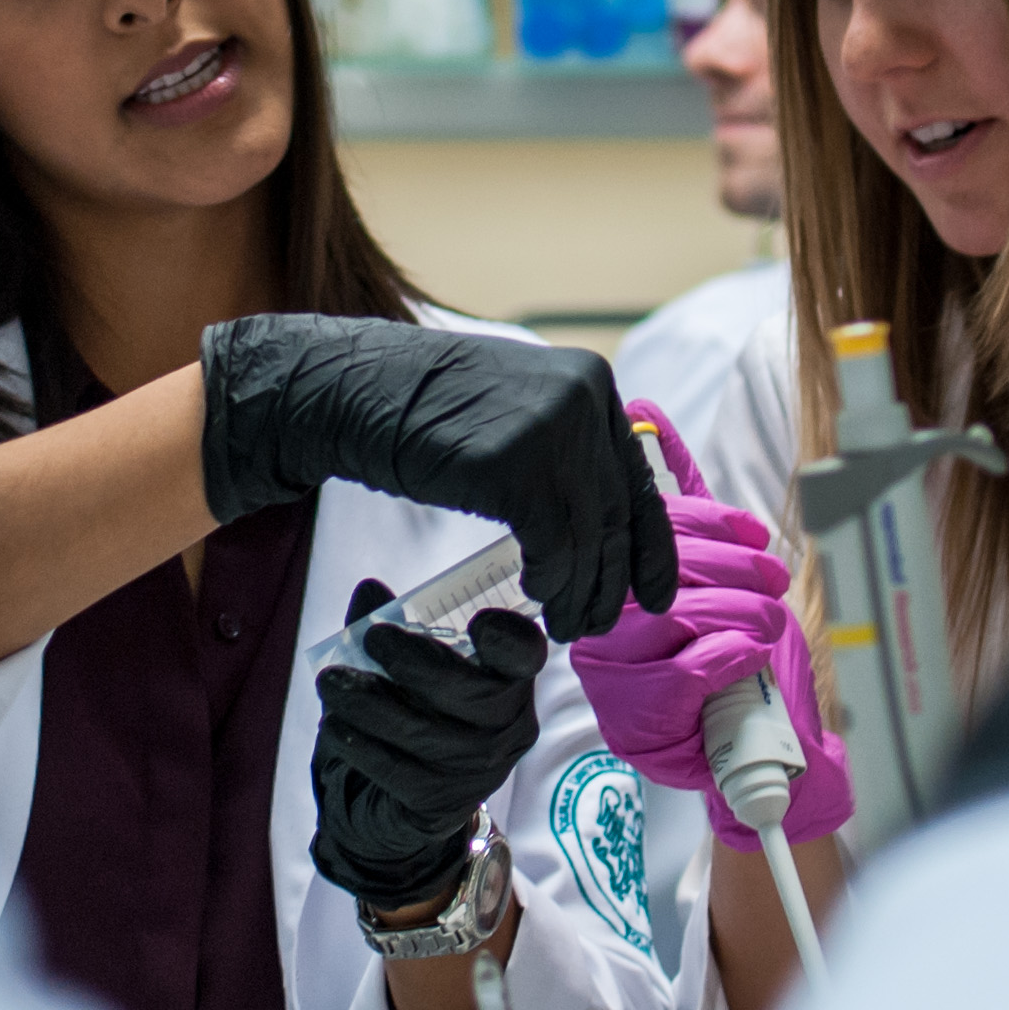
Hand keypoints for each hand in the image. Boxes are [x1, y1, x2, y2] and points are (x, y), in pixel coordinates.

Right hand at [197, 315, 675, 640]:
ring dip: (580, 592)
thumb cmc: (424, 410)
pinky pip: (551, 542)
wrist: (355, 389)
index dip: (649, 546)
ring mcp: (553, 427)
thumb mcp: (513, 410)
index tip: (652, 597)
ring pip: (587, 534)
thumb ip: (561, 444)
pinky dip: (551, 579)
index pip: (636, 479)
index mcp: (590, 382)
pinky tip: (538, 597)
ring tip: (566, 627)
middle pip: (614, 513)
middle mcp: (584, 398)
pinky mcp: (516, 463)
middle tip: (597, 624)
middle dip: (611, 580)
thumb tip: (598, 508)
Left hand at [310, 577, 545, 910]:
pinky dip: (360, 744)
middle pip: (473, 693)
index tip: (477, 622)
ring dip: (368, 703)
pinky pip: (398, 771)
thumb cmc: (415, 706)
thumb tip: (369, 591)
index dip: (509, 640)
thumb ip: (390, 624)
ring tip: (330, 682)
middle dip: (416, 661)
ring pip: (424, 733)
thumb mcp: (407, 662)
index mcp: (510, 679)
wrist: (404, 795)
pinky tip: (335, 724)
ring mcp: (479, 770)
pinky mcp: (443, 803)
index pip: (525, 655)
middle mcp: (507, 727)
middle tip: (371, 639)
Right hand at [574, 403, 853, 851]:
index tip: (752, 534)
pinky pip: (687, 666)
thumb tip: (645, 412)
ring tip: (770, 617)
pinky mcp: (637, 724)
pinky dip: (732, 653)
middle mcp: (598, 633)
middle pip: (658, 570)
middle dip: (732, 568)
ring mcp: (612, 682)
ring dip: (741, 610)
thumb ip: (682, 503)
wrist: (774, 758)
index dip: (701, 523)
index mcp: (607, 589)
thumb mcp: (716, 569)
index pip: (638, 532)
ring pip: (676, 614)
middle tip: (773, 580)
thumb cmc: (747, 663)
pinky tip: (750, 654)